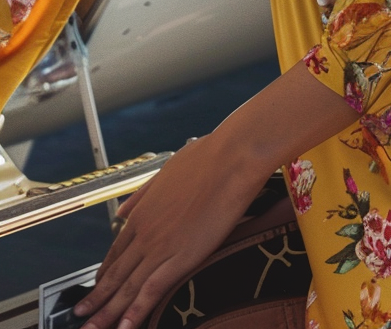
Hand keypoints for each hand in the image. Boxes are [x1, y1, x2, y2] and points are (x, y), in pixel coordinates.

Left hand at [73, 59, 355, 328]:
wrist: (231, 157)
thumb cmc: (206, 157)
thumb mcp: (165, 171)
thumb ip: (142, 194)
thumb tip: (123, 210)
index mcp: (142, 212)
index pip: (116, 251)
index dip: (104, 273)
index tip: (96, 288)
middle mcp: (145, 231)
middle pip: (115, 273)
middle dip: (96, 299)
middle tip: (81, 317)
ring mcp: (161, 246)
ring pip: (127, 287)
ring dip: (108, 311)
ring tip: (93, 328)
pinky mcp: (181, 256)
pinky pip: (152, 290)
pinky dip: (136, 311)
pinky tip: (126, 326)